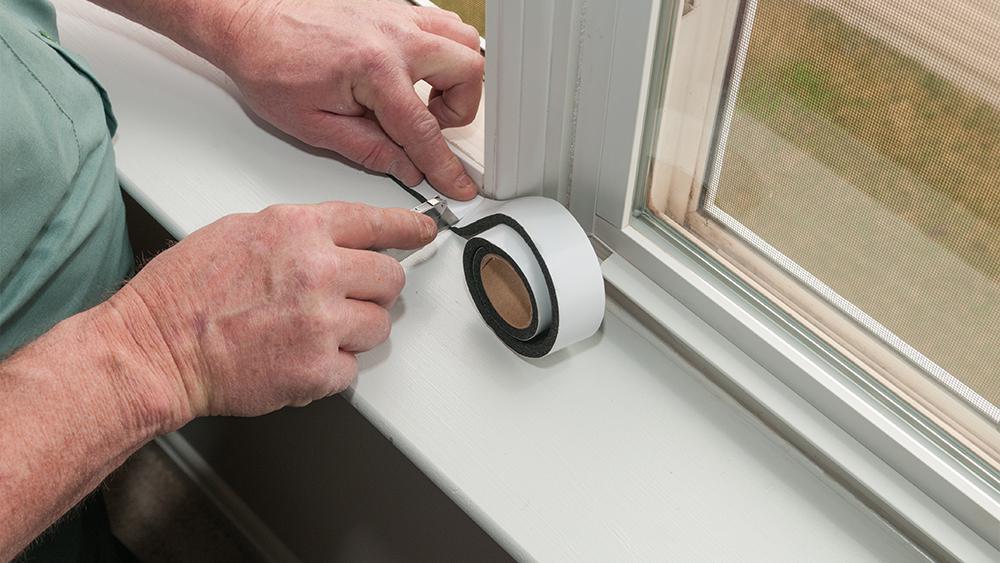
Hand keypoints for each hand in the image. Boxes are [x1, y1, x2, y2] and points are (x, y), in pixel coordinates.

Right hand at [105, 202, 435, 425]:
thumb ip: (297, 234)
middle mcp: (318, 271)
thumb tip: (335, 241)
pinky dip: (331, 370)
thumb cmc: (183, 293)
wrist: (154, 348)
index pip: (376, 222)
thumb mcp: (240, 231)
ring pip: (379, 326)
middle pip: (391, 279)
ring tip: (310, 333)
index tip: (424, 232)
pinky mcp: (317, 370)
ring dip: (355, 332)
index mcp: (299, 230)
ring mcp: (321, 322)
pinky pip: (353, 369)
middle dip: (375, 290)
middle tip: (347, 299)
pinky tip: (297, 358)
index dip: (408, 229)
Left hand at [212, 0, 482, 198]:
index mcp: (375, 68)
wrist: (247, 20)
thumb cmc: (269, 62)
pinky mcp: (394, 7)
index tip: (458, 184)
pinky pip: (442, 24)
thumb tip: (406, 167)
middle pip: (467, 72)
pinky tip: (417, 72)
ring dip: (457, 76)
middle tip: (431, 127)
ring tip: (426, 98)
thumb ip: (369, 149)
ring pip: (464, 41)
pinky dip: (442, 50)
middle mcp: (394, 35)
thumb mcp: (314, 125)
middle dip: (459, 110)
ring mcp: (397, 15)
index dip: (445, 165)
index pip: (424, 129)